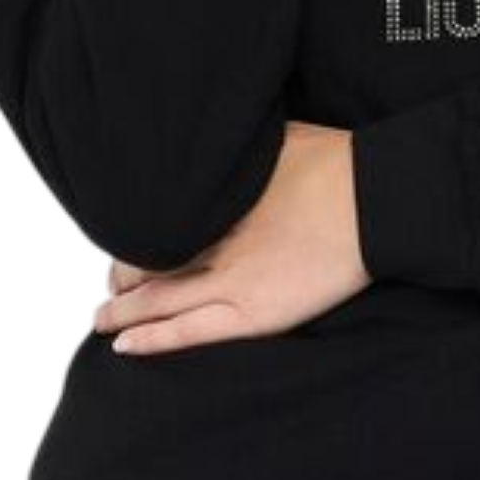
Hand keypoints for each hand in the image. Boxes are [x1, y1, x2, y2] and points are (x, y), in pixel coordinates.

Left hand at [92, 120, 371, 354]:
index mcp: (214, 199)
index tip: (124, 238)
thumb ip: (241, 149)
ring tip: (103, 318)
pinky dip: (152, 339)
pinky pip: (189, 332)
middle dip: (123, 276)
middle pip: (145, 260)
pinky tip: (123, 345)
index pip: (153, 221)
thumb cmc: (338, 163)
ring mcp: (230, 279)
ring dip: (123, 310)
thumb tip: (224, 134)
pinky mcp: (254, 312)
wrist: (376, 199)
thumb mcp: (275, 138)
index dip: (132, 234)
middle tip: (112, 284)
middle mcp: (212, 239)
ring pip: (157, 299)